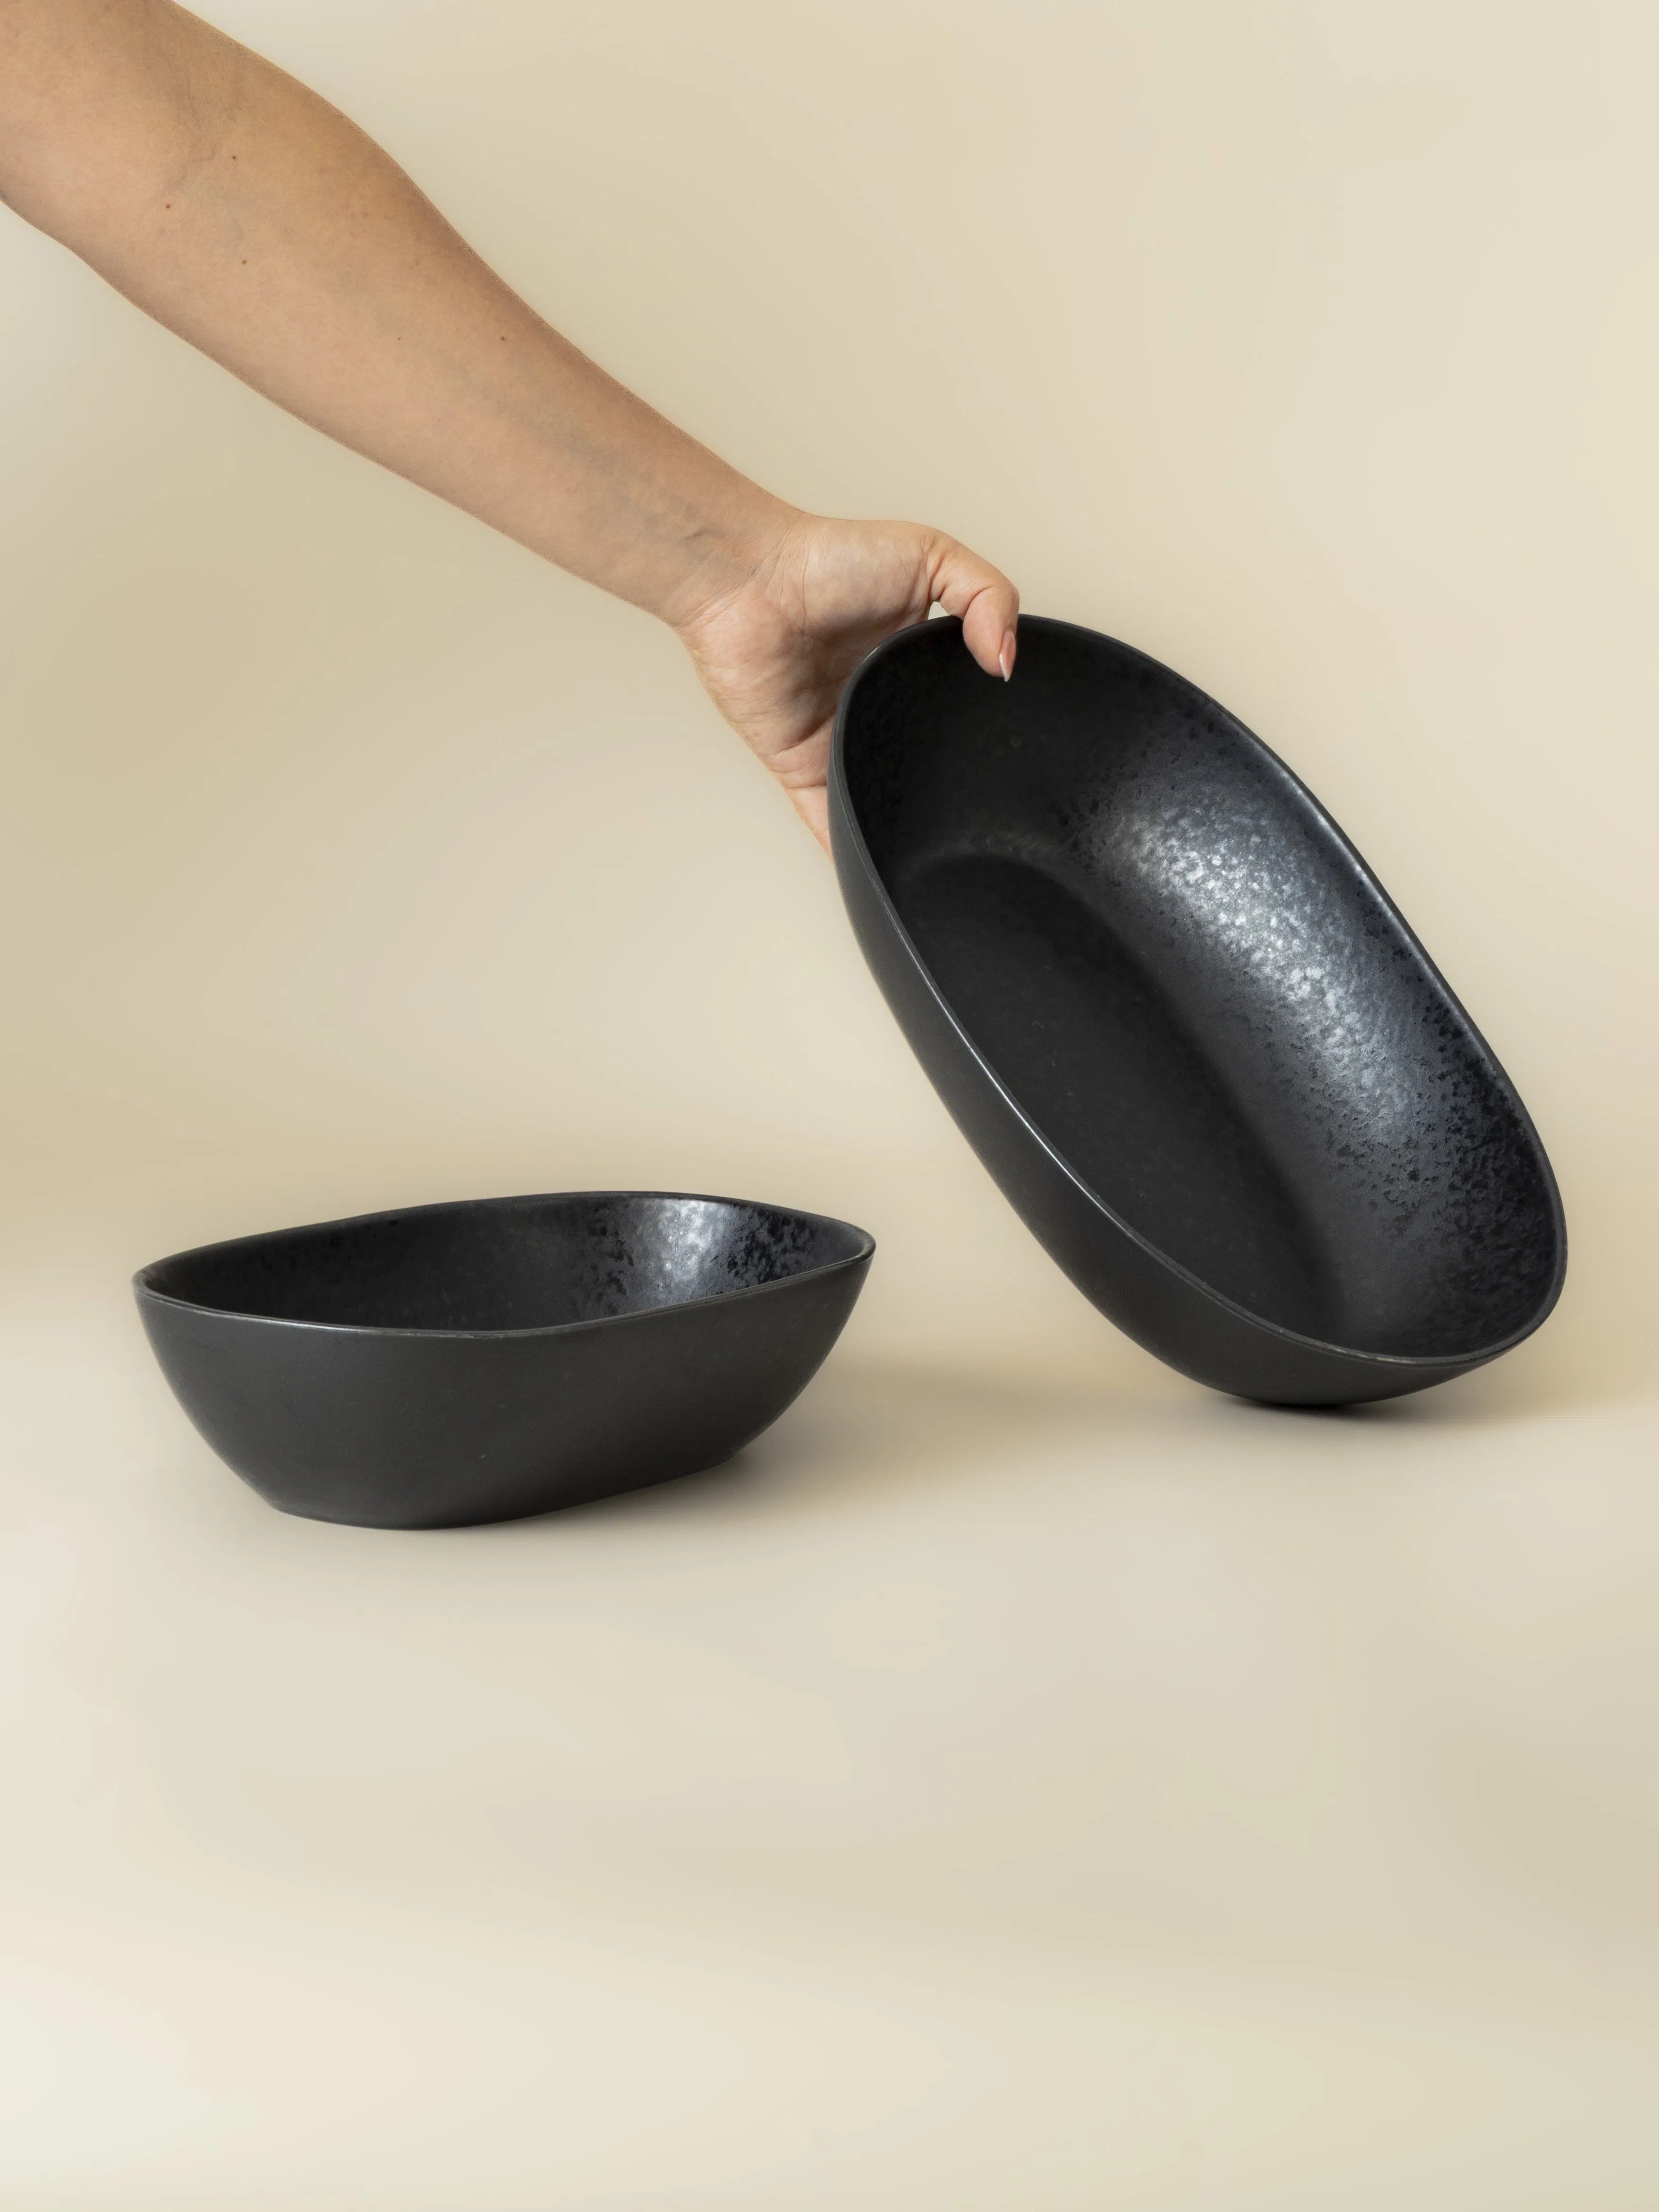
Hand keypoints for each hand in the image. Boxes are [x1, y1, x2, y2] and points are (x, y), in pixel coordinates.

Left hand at [675, 511, 1018, 849]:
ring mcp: (841, 740)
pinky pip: (830, 819)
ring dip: (906, 820)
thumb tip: (1008, 662)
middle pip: (927, 759)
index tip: (1025, 751)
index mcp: (914, 663)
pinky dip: (851, 845)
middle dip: (955, 784)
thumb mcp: (932, 554)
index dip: (992, 725)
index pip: (964, 706)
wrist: (750, 582)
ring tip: (947, 850)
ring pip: (881, 794)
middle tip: (992, 810)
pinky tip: (878, 868)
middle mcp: (880, 706)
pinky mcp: (803, 767)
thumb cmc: (827, 557)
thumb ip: (988, 595)